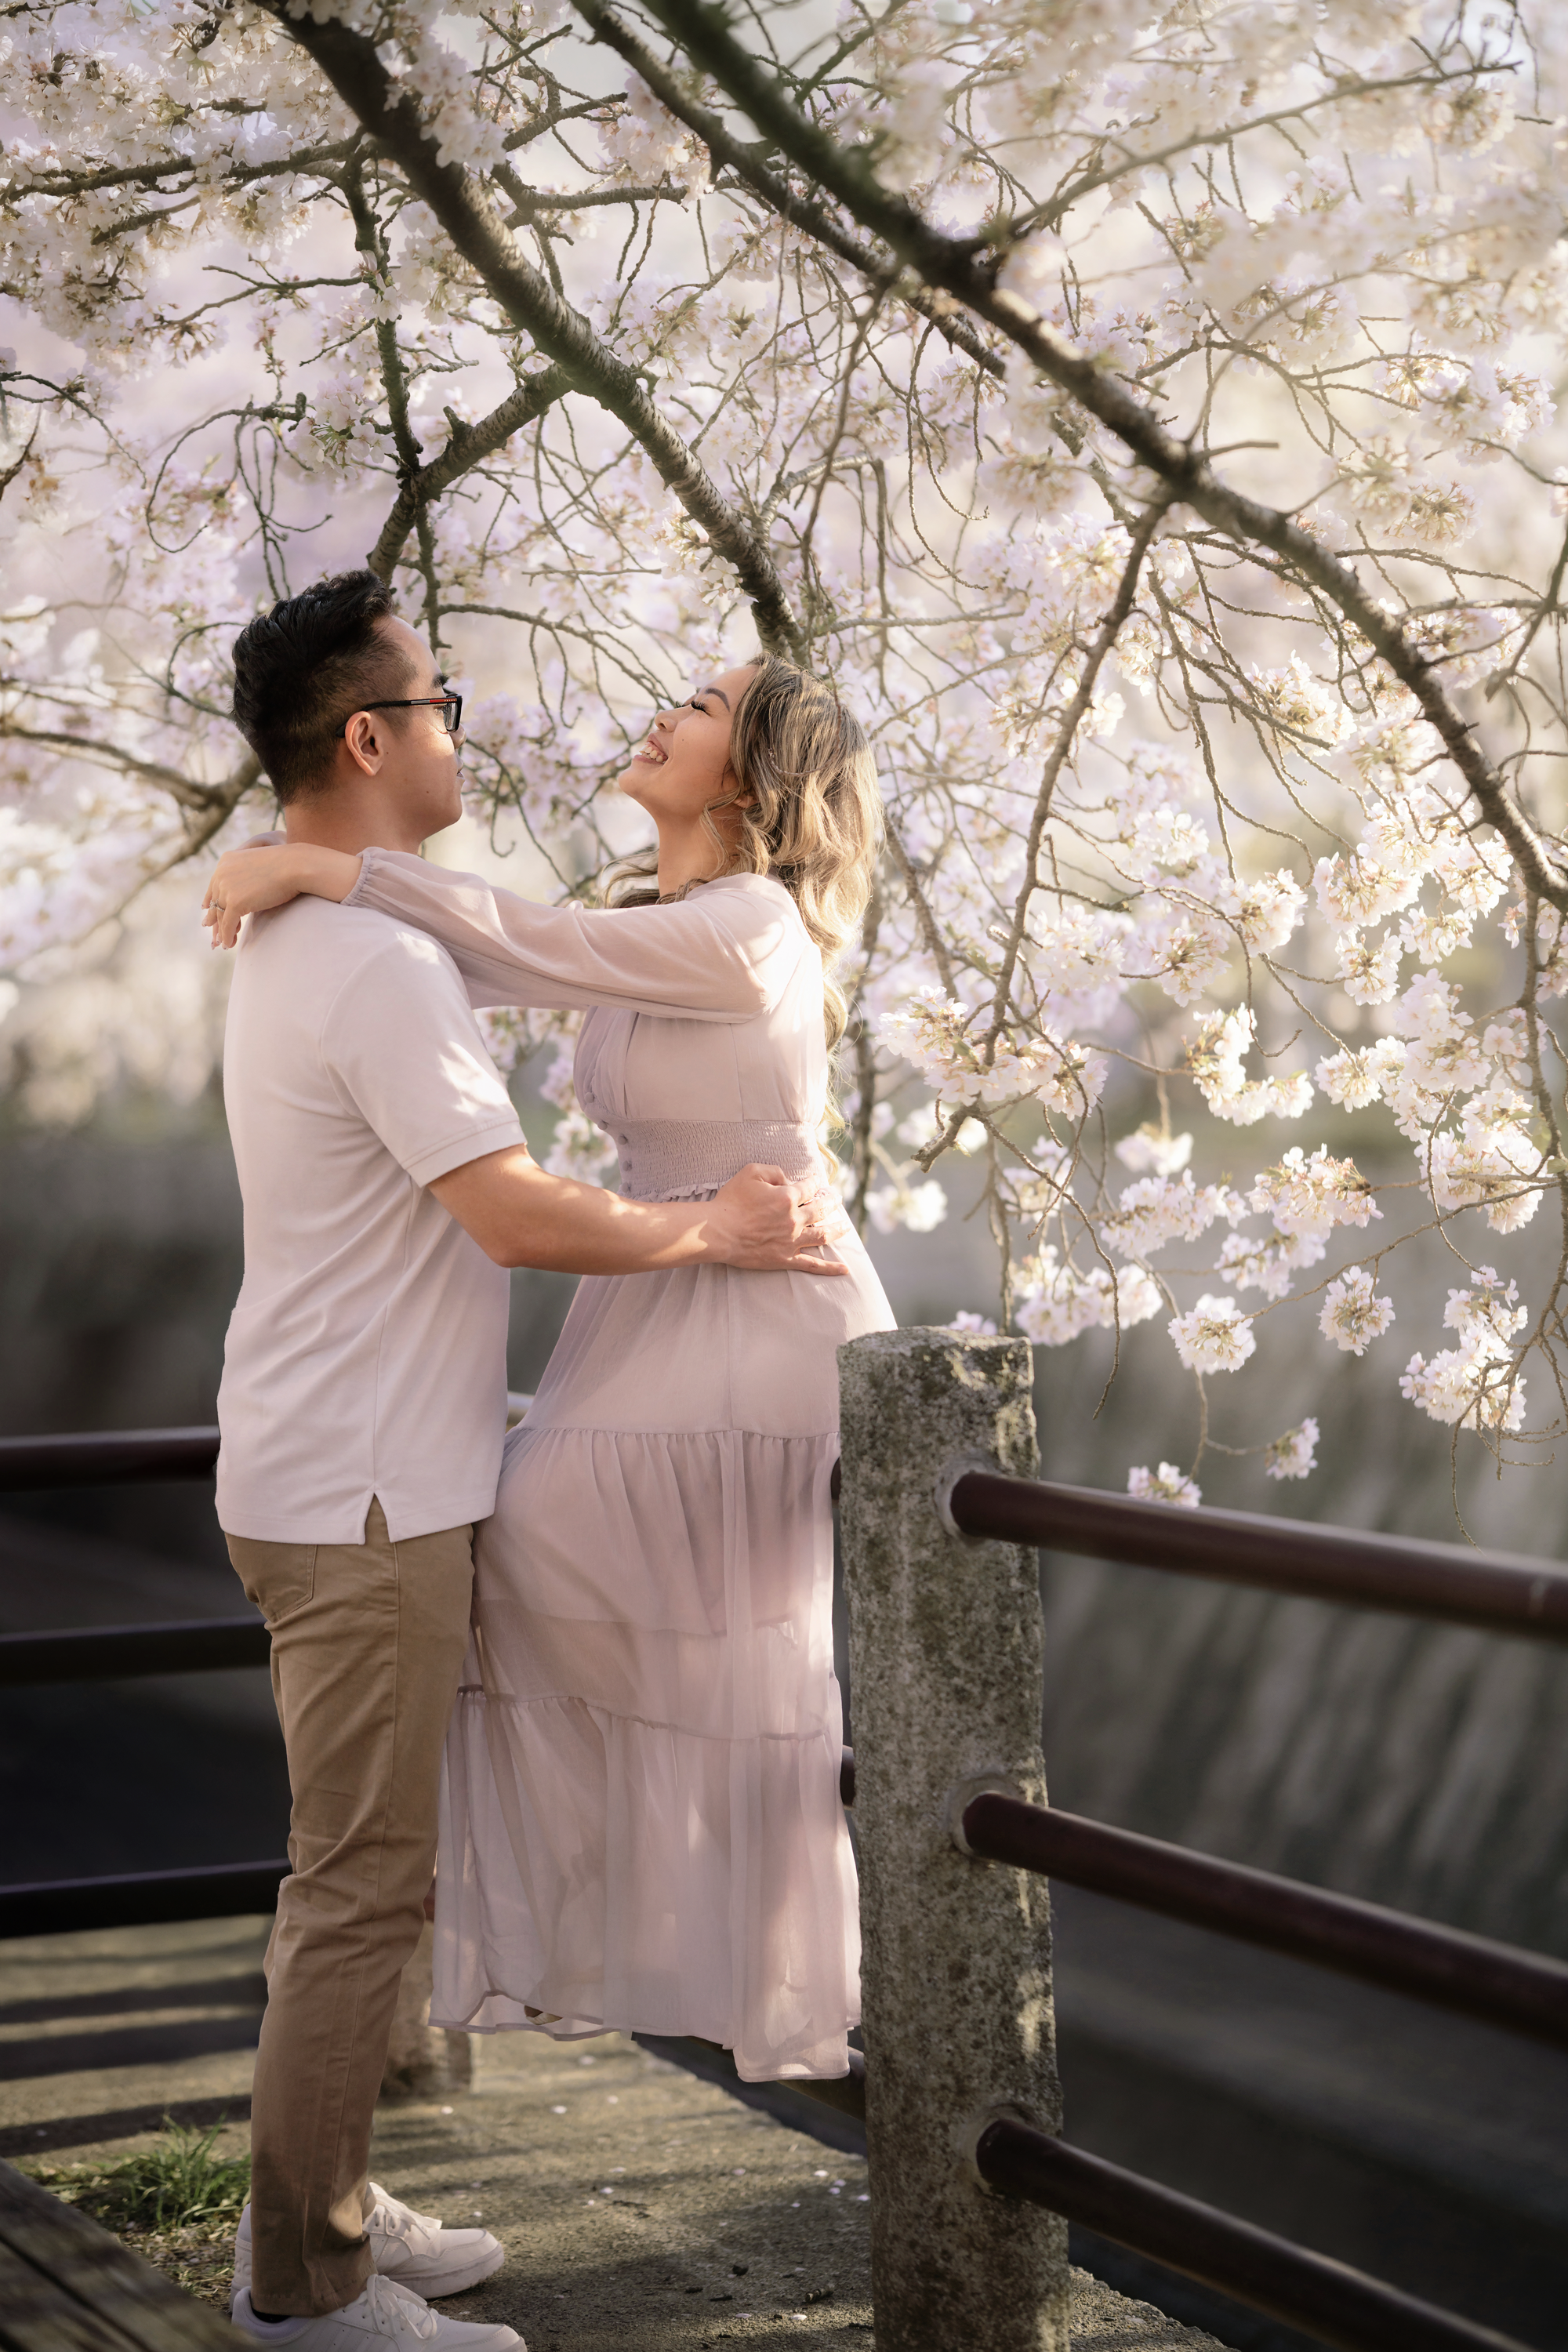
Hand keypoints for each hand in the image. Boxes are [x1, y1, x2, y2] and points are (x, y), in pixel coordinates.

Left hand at [202, 842, 361, 947]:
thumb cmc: (286, 865)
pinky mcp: (235, 902)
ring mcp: (226, 888)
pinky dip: (227, 936)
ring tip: (225, 943)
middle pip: (215, 902)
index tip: (208, 911)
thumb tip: (244, 892)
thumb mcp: (259, 866)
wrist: (296, 866)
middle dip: (215, 920)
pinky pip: (227, 924)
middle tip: (214, 934)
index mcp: (226, 861)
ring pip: (220, 915)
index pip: (214, 886)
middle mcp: (221, 873)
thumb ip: (247, 875)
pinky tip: (230, 945)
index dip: (211, 901)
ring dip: (222, 932)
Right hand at [707, 1162, 850, 1274]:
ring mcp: (792, 1241)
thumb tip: (788, 1179)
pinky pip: (813, 1265)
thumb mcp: (751, 1172)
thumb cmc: (731, 1201)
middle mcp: (795, 1219)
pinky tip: (845, 1269)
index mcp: (787, 1197)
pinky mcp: (786, 1259)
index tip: (815, 1180)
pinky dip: (830, 1268)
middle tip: (837, 1199)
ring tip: (846, 1226)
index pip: (808, 1187)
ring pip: (823, 1235)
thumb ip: (774, 1171)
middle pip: (821, 1209)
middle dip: (831, 1201)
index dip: (813, 1182)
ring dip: (837, 1229)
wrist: (718, 1232)